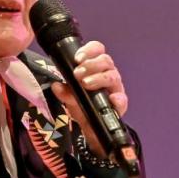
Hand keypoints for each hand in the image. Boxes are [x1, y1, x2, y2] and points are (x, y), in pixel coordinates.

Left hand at [50, 40, 128, 157]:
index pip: (97, 50)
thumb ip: (64, 92)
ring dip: (99, 78)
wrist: (91, 127)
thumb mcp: (70, 98)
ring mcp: (116, 88)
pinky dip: (118, 98)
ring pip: (113, 76)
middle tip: (78, 73)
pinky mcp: (120, 104)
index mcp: (97, 67)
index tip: (77, 58)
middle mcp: (109, 74)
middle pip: (106, 61)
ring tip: (86, 83)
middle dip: (91, 64)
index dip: (89, 50)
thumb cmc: (83, 105)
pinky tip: (112, 99)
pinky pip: (122, 99)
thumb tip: (56, 86)